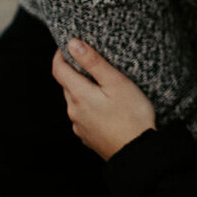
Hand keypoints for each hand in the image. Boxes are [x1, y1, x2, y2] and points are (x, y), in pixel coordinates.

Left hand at [52, 40, 155, 159]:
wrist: (137, 152)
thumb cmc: (131, 115)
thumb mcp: (115, 82)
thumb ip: (93, 62)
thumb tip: (73, 44)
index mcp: (79, 95)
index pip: (58, 70)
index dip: (60, 55)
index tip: (67, 45)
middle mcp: (74, 111)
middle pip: (66, 85)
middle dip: (73, 71)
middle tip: (90, 62)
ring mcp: (79, 126)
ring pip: (75, 101)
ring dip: (82, 90)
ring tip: (102, 85)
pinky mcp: (87, 137)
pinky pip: (82, 116)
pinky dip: (89, 107)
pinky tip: (105, 107)